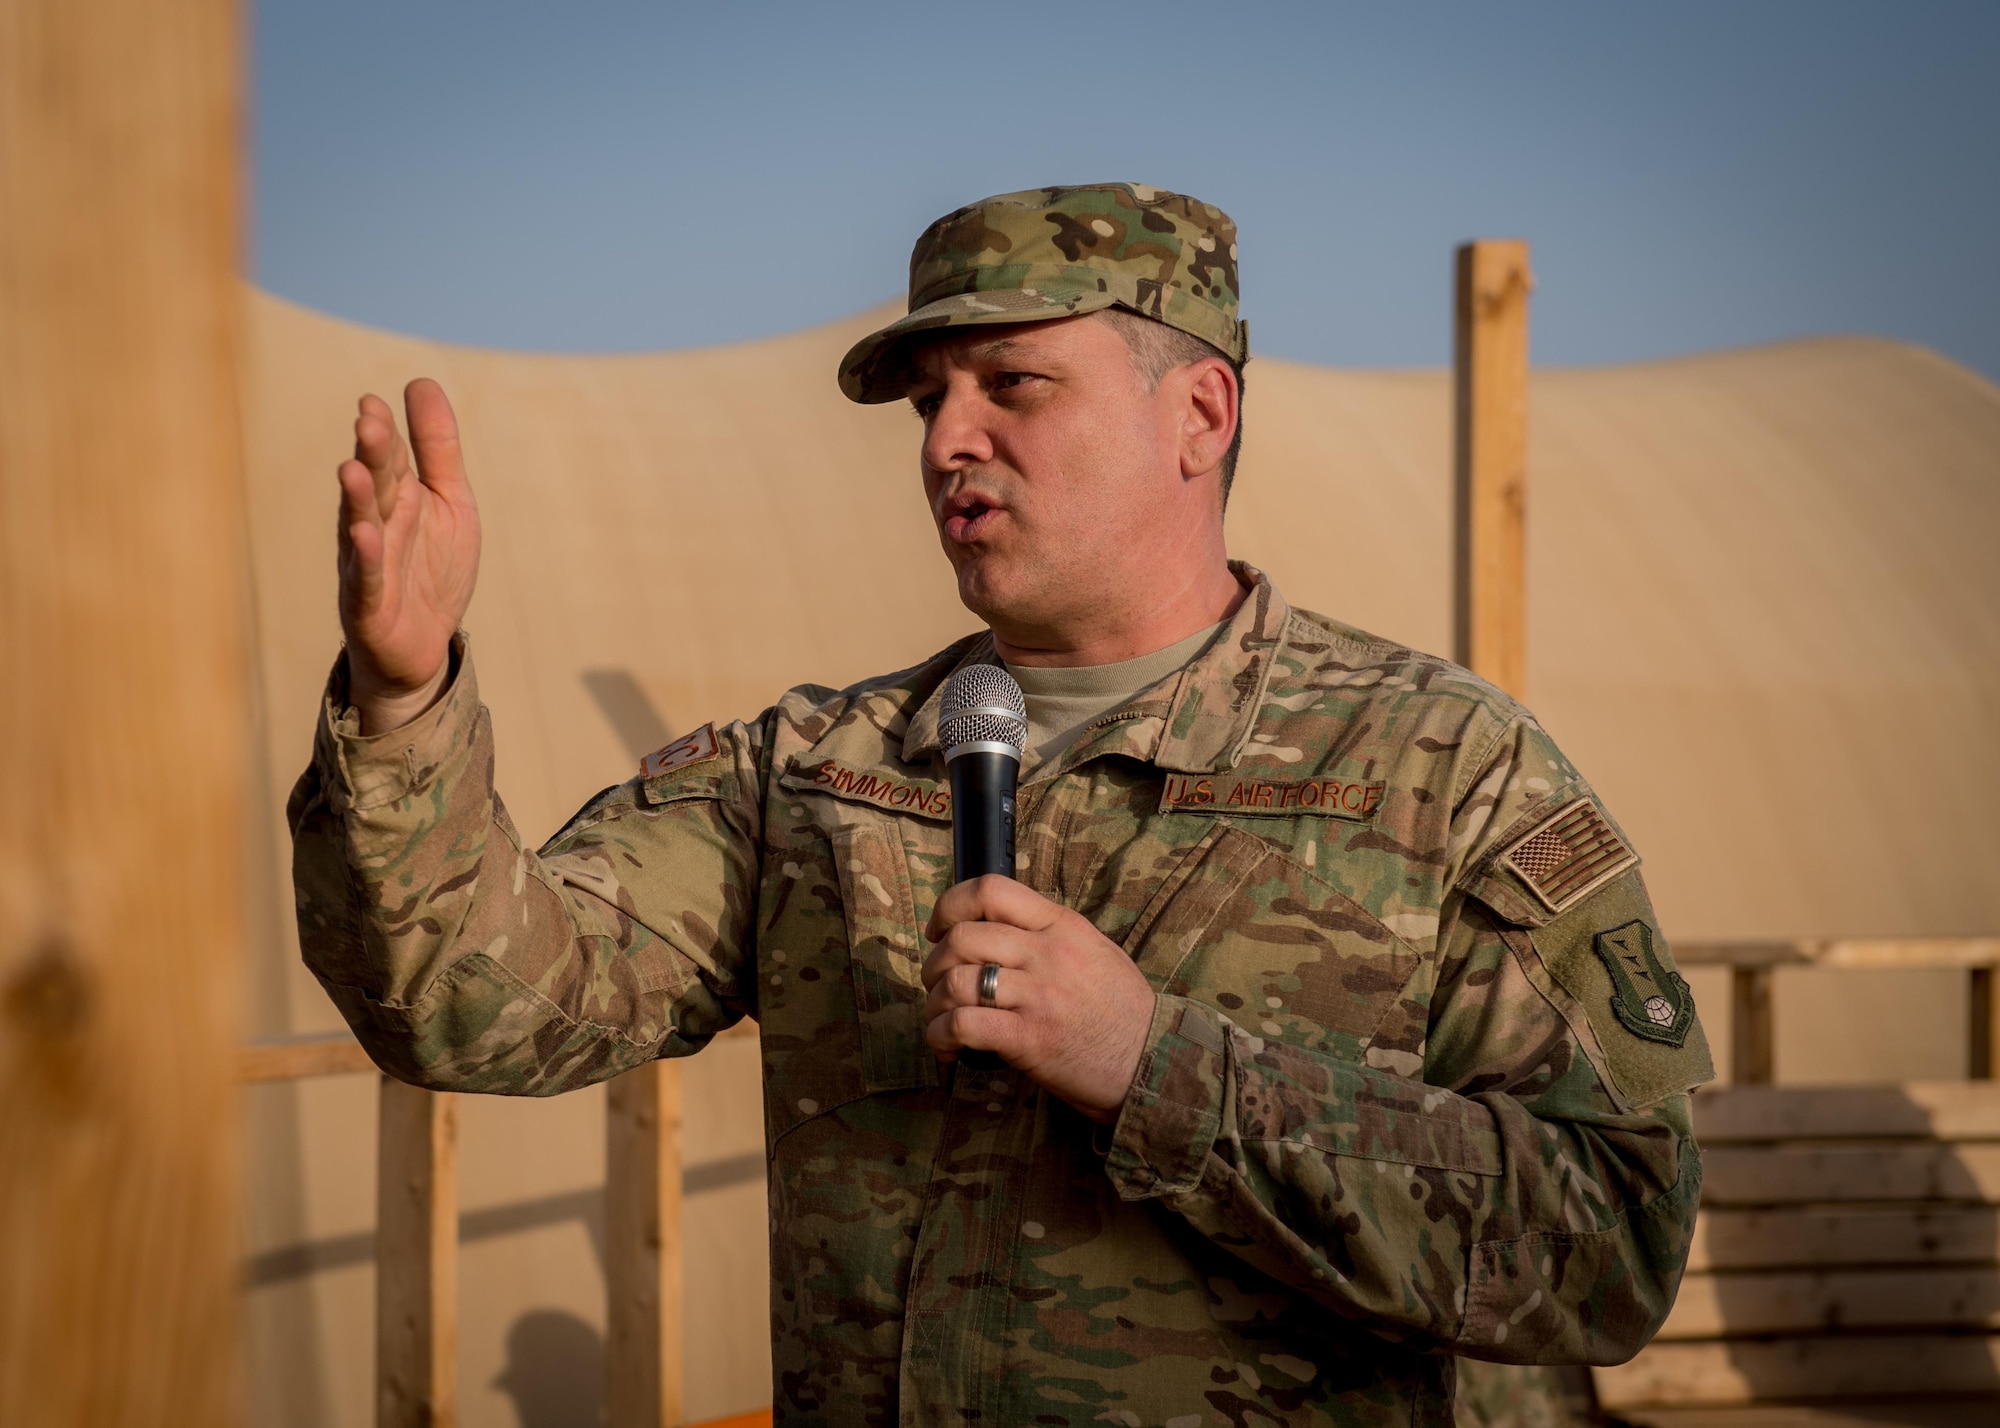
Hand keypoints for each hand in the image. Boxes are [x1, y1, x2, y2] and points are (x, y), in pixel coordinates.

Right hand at [335, 380, 480, 732]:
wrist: (423, 646)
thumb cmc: (432, 568)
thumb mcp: (451, 502)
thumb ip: (439, 448)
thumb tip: (420, 382)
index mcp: (398, 497)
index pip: (389, 458)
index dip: (383, 432)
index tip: (374, 401)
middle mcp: (376, 524)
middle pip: (374, 485)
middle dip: (371, 455)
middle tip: (368, 421)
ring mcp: (367, 564)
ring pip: (360, 526)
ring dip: (357, 499)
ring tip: (353, 468)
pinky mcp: (368, 605)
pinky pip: (365, 578)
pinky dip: (364, 558)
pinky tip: (365, 534)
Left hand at [921, 875, 1156, 1122]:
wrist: (1154, 1061)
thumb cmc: (1122, 1010)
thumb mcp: (1093, 951)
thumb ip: (1048, 934)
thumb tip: (996, 930)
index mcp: (1061, 925)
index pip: (991, 890)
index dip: (950, 906)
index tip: (940, 930)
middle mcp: (1047, 953)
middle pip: (962, 937)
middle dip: (933, 963)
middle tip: (937, 985)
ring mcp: (1038, 995)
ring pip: (955, 981)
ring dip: (934, 1004)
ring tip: (941, 1020)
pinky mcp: (1030, 1038)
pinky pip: (964, 1025)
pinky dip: (942, 1036)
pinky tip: (947, 1048)